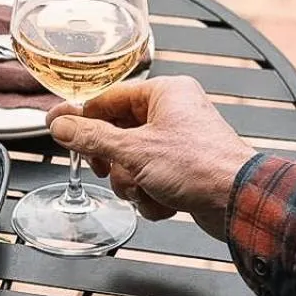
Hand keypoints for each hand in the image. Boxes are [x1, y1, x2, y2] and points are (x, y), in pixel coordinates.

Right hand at [47, 76, 255, 239]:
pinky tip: (164, 201)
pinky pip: (148, 179)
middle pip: (117, 134)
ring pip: (130, 162)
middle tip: (107, 169)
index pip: (108, 99)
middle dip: (114, 162)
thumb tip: (60, 126)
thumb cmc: (199, 166)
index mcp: (164, 93)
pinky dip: (150, 195)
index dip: (81, 117)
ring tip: (147, 189)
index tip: (58, 128)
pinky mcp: (183, 170)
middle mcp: (173, 114)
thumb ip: (90, 137)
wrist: (238, 201)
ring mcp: (178, 143)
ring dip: (132, 183)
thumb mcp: (133, 150)